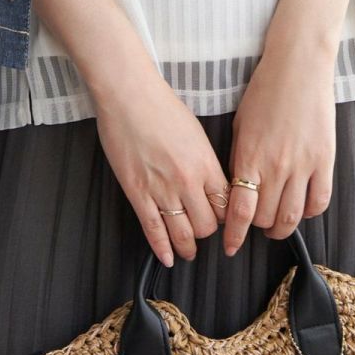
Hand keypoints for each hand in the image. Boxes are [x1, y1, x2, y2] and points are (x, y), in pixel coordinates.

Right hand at [93, 73, 231, 268]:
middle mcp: (188, 181)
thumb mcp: (197, 132)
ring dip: (187, 247)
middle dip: (206, 232)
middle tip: (203, 232)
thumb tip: (210, 183)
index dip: (225, 217)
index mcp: (206, 164)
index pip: (226, 206)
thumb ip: (206, 162)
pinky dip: (161, 248)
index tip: (221, 220)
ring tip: (188, 251)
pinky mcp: (137, 193)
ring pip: (182, 233)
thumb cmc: (162, 107)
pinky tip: (166, 257)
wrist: (129, 97)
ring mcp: (162, 189)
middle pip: (206, 225)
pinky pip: (153, 230)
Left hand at [223, 45, 336, 256]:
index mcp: (250, 156)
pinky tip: (301, 208)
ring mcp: (303, 165)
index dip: (235, 235)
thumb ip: (240, 159)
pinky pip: (319, 201)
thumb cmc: (265, 91)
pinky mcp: (325, 160)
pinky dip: (309, 213)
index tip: (231, 246)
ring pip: (292, 216)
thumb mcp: (241, 124)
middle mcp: (276, 166)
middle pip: (265, 218)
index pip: (240, 211)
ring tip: (276, 225)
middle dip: (257, 228)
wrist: (298, 67)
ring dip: (281, 227)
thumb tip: (239, 189)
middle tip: (256, 224)